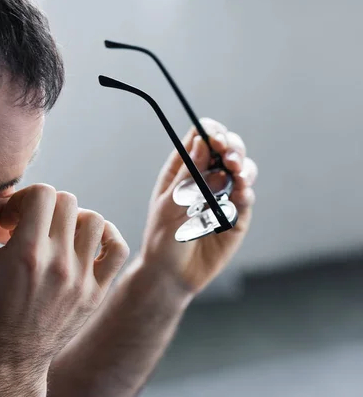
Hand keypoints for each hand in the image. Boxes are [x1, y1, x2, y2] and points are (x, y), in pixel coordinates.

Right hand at [0, 185, 128, 390]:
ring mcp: (82, 279)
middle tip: (31, 225)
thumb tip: (2, 199)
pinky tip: (86, 241)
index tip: (13, 219)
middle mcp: (59, 263)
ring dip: (73, 219)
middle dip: (45, 205)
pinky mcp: (96, 292)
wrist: (7, 356)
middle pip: (67, 202)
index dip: (24, 197)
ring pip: (94, 220)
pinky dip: (107, 236)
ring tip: (57, 234)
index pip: (43, 193)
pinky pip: (117, 249)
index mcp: (27, 253)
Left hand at [140, 118, 257, 294]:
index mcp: (182, 168)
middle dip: (233, 147)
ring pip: (242, 168)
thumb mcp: (168, 205)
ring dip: (243, 167)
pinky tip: (240, 195)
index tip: (216, 141)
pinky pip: (247, 195)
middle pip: (227, 147)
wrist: (172, 274)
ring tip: (236, 176)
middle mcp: (205, 176)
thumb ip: (187, 176)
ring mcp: (223, 194)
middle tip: (230, 160)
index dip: (212, 133)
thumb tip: (202, 143)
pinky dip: (246, 191)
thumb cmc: (162, 238)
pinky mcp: (237, 214)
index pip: (200, 138)